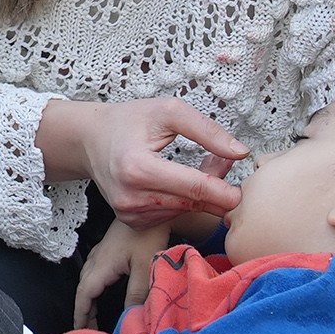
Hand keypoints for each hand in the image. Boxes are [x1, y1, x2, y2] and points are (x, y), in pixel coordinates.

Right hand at [36, 97, 246, 227]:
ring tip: (200, 168)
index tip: (244, 193)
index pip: (194, 189)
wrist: (90, 140)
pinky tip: (182, 183)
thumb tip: (239, 152)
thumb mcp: (168, 112)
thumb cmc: (129, 121)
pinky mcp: (132, 221)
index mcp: (138, 169)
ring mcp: (130, 213)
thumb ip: (206, 130)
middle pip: (192, 203)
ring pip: (184, 211)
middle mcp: (131, 197)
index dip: (224, 192)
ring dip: (200, 196)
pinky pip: (170, 215)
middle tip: (225, 167)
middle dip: (216, 190)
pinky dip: (183, 201)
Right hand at [71, 220, 167, 329]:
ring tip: (93, 316)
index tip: (78, 331)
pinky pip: (93, 272)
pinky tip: (101, 290)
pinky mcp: (107, 248)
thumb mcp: (145, 268)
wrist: (151, 207)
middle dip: (83, 311)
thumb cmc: (148, 234)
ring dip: (87, 299)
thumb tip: (129, 316)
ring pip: (87, 280)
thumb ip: (136, 293)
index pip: (84, 296)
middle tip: (88, 330)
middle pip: (83, 289)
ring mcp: (100, 252)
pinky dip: (93, 287)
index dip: (81, 315)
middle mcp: (96, 259)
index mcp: (102, 266)